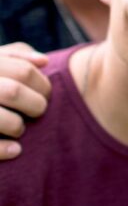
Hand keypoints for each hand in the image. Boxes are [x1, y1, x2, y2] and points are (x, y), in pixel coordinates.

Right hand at [0, 43, 50, 158]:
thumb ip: (15, 56)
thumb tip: (43, 61)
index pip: (23, 72)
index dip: (43, 84)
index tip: (45, 94)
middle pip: (13, 93)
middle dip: (35, 104)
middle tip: (37, 111)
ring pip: (4, 119)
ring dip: (17, 126)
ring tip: (19, 128)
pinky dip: (4, 149)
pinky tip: (15, 149)